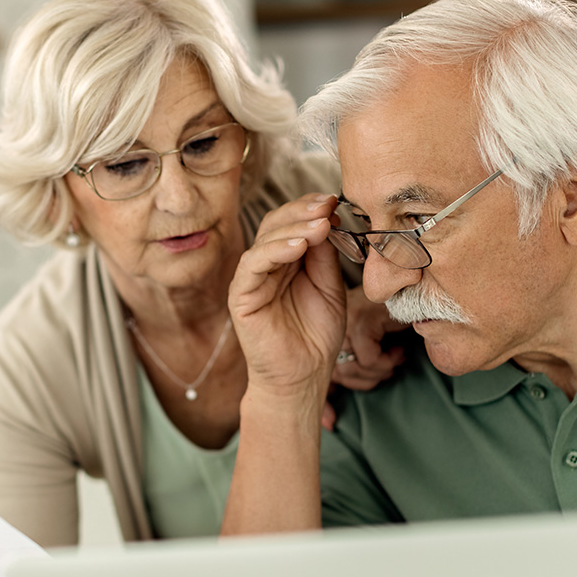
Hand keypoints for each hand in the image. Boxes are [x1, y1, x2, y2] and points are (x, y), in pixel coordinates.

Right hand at [229, 193, 346, 410]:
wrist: (303, 377)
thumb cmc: (316, 335)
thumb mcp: (330, 286)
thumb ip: (325, 255)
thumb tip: (329, 218)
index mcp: (287, 260)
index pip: (293, 223)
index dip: (311, 208)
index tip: (335, 199)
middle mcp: (266, 265)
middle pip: (276, 224)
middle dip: (302, 211)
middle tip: (327, 204)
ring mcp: (251, 279)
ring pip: (265, 240)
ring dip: (293, 228)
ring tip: (320, 225)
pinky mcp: (241, 295)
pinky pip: (253, 265)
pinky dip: (275, 251)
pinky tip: (298, 246)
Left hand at [324, 288, 409, 428]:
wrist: (419, 293)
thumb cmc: (397, 324)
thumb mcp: (371, 354)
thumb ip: (350, 379)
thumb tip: (328, 424)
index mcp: (326, 334)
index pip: (318, 373)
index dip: (324, 403)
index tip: (329, 423)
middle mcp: (329, 325)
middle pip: (340, 375)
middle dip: (369, 379)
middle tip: (390, 367)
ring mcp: (343, 321)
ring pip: (354, 368)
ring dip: (382, 370)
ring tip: (395, 356)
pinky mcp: (361, 319)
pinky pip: (370, 359)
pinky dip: (389, 360)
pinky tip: (398, 348)